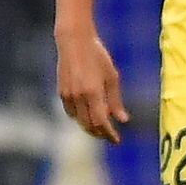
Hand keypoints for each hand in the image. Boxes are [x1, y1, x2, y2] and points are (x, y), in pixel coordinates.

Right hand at [56, 26, 127, 143]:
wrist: (74, 43)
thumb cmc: (98, 57)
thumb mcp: (112, 77)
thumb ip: (116, 101)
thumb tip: (123, 120)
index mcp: (93, 92)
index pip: (101, 122)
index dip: (109, 134)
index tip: (117, 140)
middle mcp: (78, 96)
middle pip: (88, 125)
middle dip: (100, 134)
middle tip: (111, 137)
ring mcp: (67, 95)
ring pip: (79, 120)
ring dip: (90, 128)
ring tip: (102, 129)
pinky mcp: (61, 92)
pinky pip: (71, 113)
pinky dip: (80, 118)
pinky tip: (88, 117)